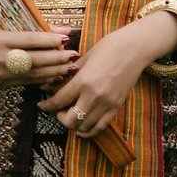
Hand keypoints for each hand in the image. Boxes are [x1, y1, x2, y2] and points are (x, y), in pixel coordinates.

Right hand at [0, 21, 78, 86]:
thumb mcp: (8, 24)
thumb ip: (35, 28)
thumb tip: (63, 30)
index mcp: (0, 39)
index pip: (28, 40)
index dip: (48, 40)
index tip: (66, 38)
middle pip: (32, 60)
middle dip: (56, 59)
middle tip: (74, 56)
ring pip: (31, 74)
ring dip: (53, 72)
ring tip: (70, 67)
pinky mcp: (0, 84)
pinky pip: (26, 82)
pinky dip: (42, 79)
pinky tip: (56, 76)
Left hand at [44, 15, 175, 136]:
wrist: (135, 48)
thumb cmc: (110, 46)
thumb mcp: (86, 56)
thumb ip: (71, 73)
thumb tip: (55, 83)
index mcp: (83, 81)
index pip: (59, 101)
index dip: (47, 105)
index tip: (41, 105)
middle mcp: (94, 96)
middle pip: (70, 121)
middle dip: (60, 118)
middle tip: (59, 110)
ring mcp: (107, 104)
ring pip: (84, 127)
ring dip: (74, 125)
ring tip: (71, 116)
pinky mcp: (116, 107)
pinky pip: (100, 127)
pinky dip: (89, 130)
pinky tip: (83, 128)